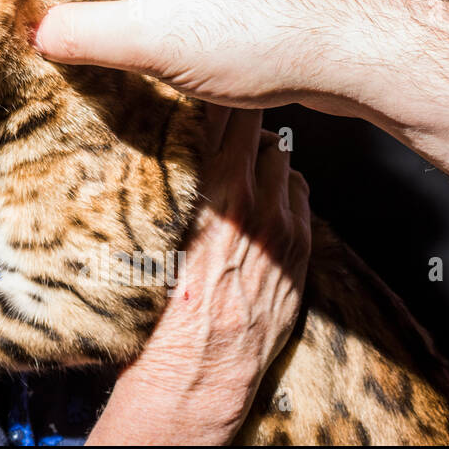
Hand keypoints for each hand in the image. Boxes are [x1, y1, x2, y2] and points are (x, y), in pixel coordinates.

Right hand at [87, 106, 310, 443]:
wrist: (195, 368)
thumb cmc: (160, 302)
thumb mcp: (149, 229)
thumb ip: (166, 180)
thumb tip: (162, 142)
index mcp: (210, 190)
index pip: (226, 116)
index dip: (218, 92)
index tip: (206, 79)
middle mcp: (252, 202)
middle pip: (259, 132)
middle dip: (241, 120)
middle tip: (222, 113)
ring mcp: (281, 226)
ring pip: (282, 161)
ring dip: (262, 156)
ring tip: (239, 163)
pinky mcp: (298, 250)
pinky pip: (299, 195)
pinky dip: (282, 188)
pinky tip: (261, 197)